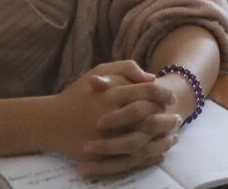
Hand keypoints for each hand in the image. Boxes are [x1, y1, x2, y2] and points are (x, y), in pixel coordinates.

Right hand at [46, 61, 180, 177]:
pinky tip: (160, 152)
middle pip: (149, 118)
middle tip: (177, 117)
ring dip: (161, 139)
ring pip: (144, 141)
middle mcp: (111, 116)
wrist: (51, 122)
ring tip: (173, 136)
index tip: (171, 98)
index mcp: (112, 94)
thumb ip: (126, 69)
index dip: (164, 95)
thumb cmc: (78, 94)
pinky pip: (132, 158)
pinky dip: (149, 156)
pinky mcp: (103, 156)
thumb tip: (152, 78)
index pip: (148, 94)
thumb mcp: (99, 70)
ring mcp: (106, 138)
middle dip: (166, 118)